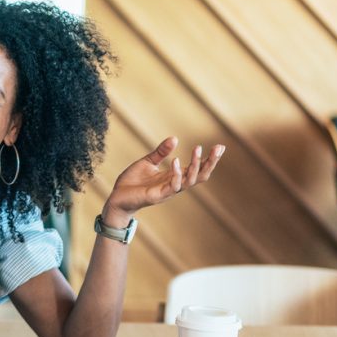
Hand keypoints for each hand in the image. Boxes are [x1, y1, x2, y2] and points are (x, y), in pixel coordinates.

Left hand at [102, 137, 223, 224]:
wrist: (116, 197)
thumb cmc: (132, 182)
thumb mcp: (147, 162)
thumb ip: (160, 152)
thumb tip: (175, 139)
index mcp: (174, 176)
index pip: (197, 168)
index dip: (208, 159)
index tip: (220, 147)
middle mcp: (174, 184)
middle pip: (200, 176)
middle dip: (210, 162)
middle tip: (218, 148)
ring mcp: (167, 191)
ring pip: (189, 181)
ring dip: (195, 165)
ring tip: (198, 149)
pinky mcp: (158, 196)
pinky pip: (172, 186)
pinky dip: (176, 173)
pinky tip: (175, 160)